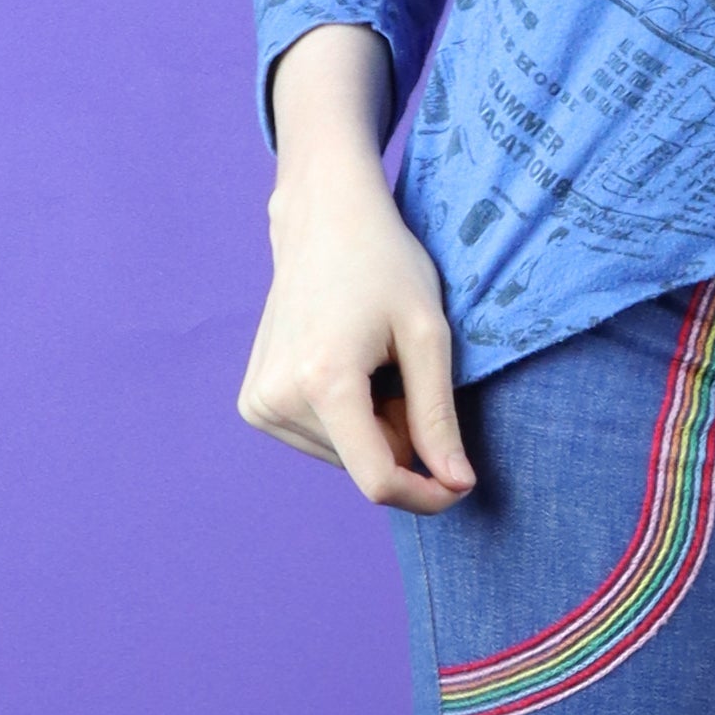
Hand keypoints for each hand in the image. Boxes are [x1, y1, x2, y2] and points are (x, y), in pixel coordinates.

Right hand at [238, 156, 475, 512]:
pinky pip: (322, 439)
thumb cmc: (385, 265)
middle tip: (408, 371)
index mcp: (323, 382)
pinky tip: (350, 365)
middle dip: (402, 437)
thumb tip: (456, 485)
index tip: (461, 485)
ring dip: (376, 426)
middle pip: (364, 465)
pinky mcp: (254, 404)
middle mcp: (278, 400)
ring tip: (376, 361)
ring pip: (345, 456)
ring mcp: (258, 404)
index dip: (425, 494)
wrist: (324, 221)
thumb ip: (438, 416)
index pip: (377, 479)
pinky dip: (350, 417)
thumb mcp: (428, 334)